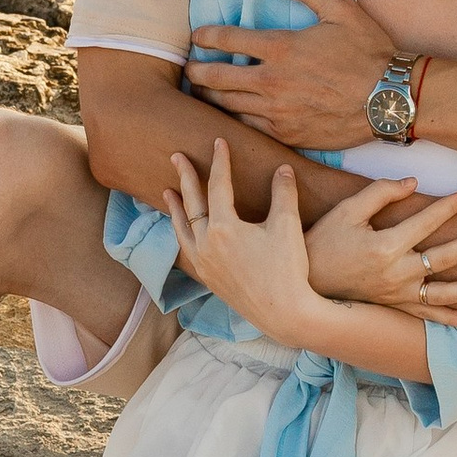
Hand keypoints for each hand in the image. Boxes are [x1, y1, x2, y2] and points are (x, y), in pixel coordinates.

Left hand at [164, 143, 328, 350]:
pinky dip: (182, 235)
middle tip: (176, 157)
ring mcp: (204, 264)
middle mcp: (206, 244)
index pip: (219, 186)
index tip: (219, 142)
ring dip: (176, 209)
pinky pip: (187, 250)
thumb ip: (283, 193)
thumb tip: (282, 169)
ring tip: (169, 194)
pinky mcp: (208, 279)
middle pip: (191, 203)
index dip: (220, 161)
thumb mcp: (288, 226)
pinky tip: (185, 233)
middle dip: (185, 178)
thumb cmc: (287, 269)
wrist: (284, 313)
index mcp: (223, 227)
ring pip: (182, 230)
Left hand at [186, 0, 394, 149]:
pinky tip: (230, 116)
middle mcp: (273, 83)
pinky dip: (235, 121)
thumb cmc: (369, 52)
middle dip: (197, 72)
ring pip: (229, 107)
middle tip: (189, 69)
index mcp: (282, 49)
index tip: (196, 36)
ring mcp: (278, 112)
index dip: (206, 37)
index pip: (228, 41)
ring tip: (201, 93)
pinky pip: (250, 128)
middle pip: (218, 79)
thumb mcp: (342, 10)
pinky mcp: (288, 134)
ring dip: (210, 99)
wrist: (391, 100)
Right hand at [304, 175, 456, 313]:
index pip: (426, 223)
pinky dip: (452, 321)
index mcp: (386, 247)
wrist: (304, 284)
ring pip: (445, 294)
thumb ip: (380, 192)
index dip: (448, 207)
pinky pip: (428, 318)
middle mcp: (397, 274)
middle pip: (446, 258)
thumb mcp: (347, 210)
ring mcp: (398, 295)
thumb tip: (413, 182)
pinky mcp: (395, 308)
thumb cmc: (324, 241)